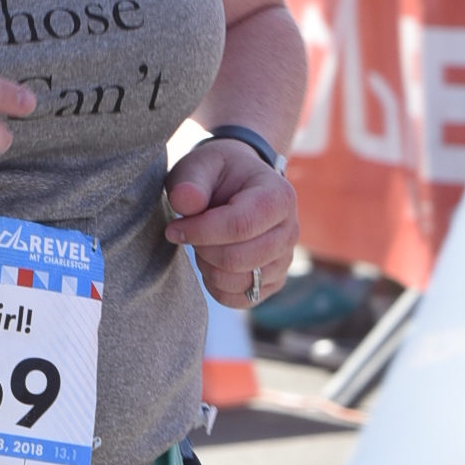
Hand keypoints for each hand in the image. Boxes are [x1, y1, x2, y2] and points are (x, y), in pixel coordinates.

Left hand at [164, 137, 298, 307]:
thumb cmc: (218, 174)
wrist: (240, 186)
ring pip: (238, 282)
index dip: (200, 232)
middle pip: (238, 259)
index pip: (239, 226)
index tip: (174, 228)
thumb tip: (185, 202)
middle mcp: (290, 232)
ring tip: (203, 244)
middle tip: (189, 234)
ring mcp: (285, 261)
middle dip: (202, 250)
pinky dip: (216, 286)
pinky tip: (210, 263)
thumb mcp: (201, 165)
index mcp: (279, 196)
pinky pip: (240, 299)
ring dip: (208, 267)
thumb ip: (190, 181)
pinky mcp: (274, 282)